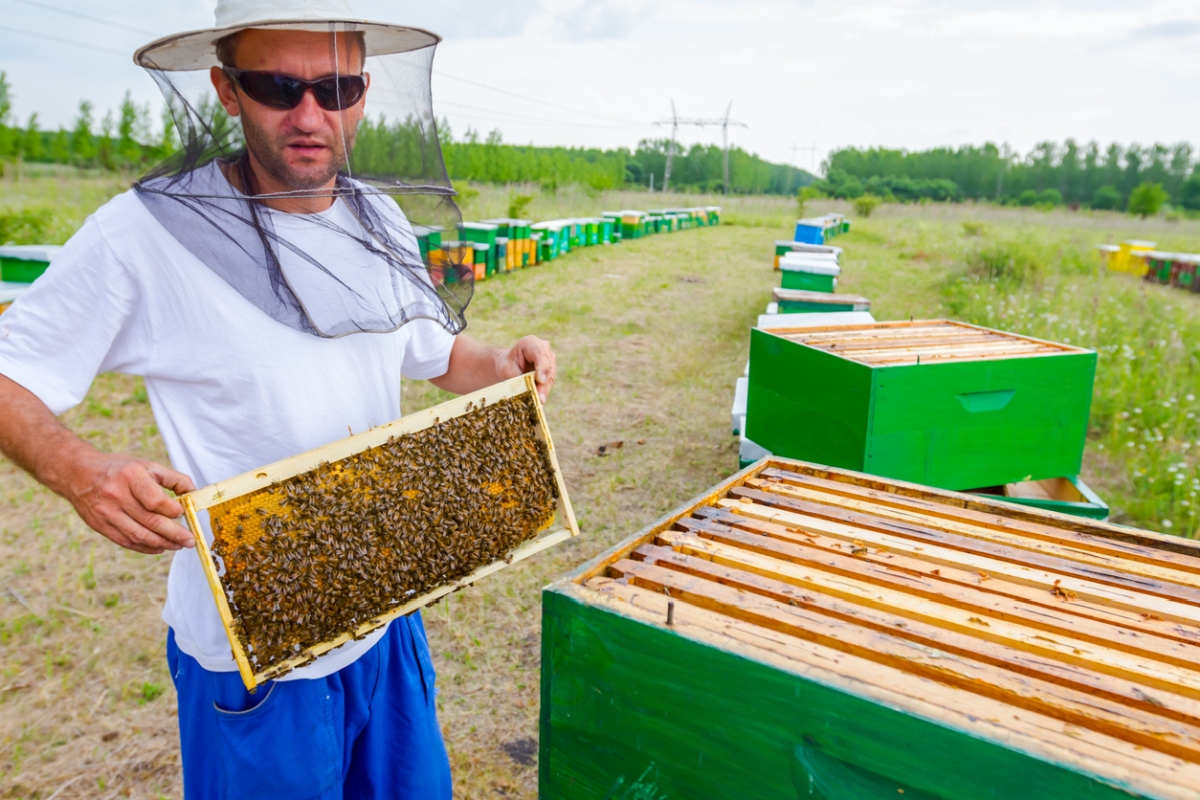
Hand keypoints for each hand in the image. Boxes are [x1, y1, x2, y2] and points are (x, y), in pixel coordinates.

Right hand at [65, 453, 196, 554]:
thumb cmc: (118, 469)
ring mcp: (106, 513)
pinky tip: (159, 548)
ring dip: (162, 543)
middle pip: (150, 521)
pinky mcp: (100, 526)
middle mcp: (116, 496)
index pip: (155, 500)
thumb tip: (194, 491)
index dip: (173, 510)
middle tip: (190, 540)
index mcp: (130, 476)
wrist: (78, 474)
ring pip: (138, 535)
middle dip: (174, 534)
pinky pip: (126, 541)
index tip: (184, 513)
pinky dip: (145, 547)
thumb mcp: (146, 465)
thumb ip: (172, 478)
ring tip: (178, 546)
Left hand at [496, 335, 555, 402]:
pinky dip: (544, 392)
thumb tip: (527, 391)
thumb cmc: (506, 364)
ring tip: (539, 402)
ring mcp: (549, 360)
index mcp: (530, 342)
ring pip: (550, 376)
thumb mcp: (506, 368)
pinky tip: (539, 401)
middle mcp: (544, 348)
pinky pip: (549, 383)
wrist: (509, 365)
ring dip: (545, 390)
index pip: (540, 353)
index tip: (540, 379)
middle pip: (548, 366)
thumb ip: (517, 376)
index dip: (542, 366)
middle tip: (539, 397)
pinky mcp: (551, 371)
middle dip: (544, 383)